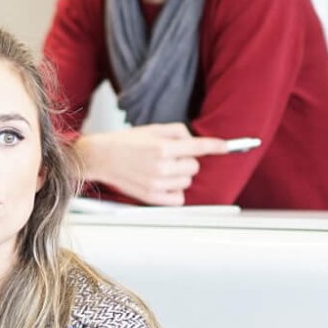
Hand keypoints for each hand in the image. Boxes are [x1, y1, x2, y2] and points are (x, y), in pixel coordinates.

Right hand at [73, 123, 231, 205]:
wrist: (101, 157)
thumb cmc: (126, 142)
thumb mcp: (152, 129)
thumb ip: (177, 132)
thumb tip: (195, 141)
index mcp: (162, 148)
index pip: (198, 147)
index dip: (216, 146)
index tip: (226, 147)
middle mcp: (161, 167)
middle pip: (194, 167)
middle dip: (186, 160)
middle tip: (170, 157)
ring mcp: (156, 184)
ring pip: (187, 182)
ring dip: (180, 176)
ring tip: (162, 169)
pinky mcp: (151, 197)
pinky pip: (179, 199)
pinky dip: (175, 191)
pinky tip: (163, 183)